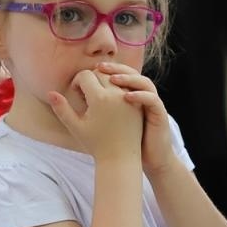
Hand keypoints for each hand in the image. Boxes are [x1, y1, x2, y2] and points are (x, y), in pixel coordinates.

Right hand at [48, 69, 141, 162]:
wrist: (120, 157)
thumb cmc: (95, 144)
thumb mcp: (75, 127)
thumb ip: (62, 109)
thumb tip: (50, 92)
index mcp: (100, 99)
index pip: (85, 75)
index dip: (77, 82)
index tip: (77, 94)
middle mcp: (116, 95)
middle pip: (100, 73)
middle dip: (91, 80)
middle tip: (86, 96)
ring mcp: (129, 98)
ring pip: (114, 77)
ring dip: (104, 82)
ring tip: (98, 98)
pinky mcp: (137, 102)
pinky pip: (126, 85)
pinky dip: (116, 88)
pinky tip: (110, 102)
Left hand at [97, 61, 175, 178]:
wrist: (149, 159)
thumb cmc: (126, 142)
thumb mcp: (107, 122)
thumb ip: (92, 108)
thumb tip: (67, 96)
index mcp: (129, 95)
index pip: (118, 75)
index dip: (105, 71)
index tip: (88, 73)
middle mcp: (141, 96)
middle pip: (131, 73)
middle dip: (115, 68)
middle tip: (99, 67)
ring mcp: (151, 104)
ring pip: (144, 82)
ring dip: (129, 78)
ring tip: (113, 79)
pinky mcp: (159, 114)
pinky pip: (153, 99)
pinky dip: (141, 95)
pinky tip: (127, 97)